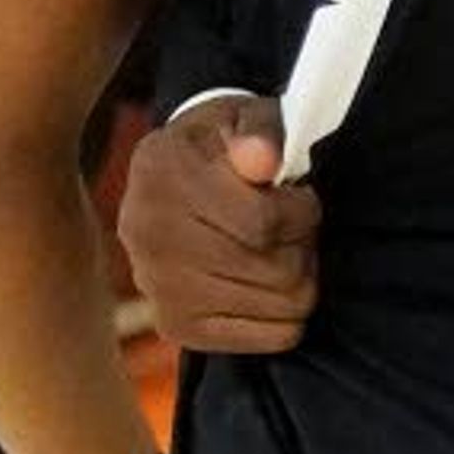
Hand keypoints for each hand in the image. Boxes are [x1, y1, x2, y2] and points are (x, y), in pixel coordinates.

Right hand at [118, 94, 321, 354]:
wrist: (175, 178)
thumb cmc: (225, 145)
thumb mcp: (245, 116)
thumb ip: (262, 131)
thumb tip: (261, 160)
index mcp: (162, 170)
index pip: (263, 222)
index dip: (303, 212)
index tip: (301, 198)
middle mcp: (148, 233)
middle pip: (276, 269)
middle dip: (305, 244)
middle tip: (297, 226)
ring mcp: (157, 285)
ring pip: (282, 304)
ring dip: (301, 276)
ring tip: (283, 248)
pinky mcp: (176, 325)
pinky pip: (272, 337)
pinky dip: (288, 312)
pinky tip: (270, 280)